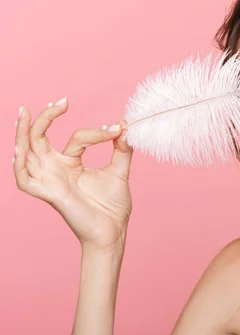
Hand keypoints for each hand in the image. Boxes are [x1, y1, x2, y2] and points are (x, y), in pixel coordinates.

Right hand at [13, 98, 133, 252]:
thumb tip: (125, 126)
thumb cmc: (113, 206)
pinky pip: (25, 181)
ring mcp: (50, 182)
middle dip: (43, 118)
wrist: (114, 231)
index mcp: (70, 164)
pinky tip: (19, 151)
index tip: (117, 128)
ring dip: (22, 134)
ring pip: (25, 154)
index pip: (76, 138)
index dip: (97, 132)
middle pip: (37, 138)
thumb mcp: (119, 171)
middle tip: (59, 102)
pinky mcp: (50, 195)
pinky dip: (19, 167)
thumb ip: (122, 149)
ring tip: (25, 114)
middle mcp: (55, 170)